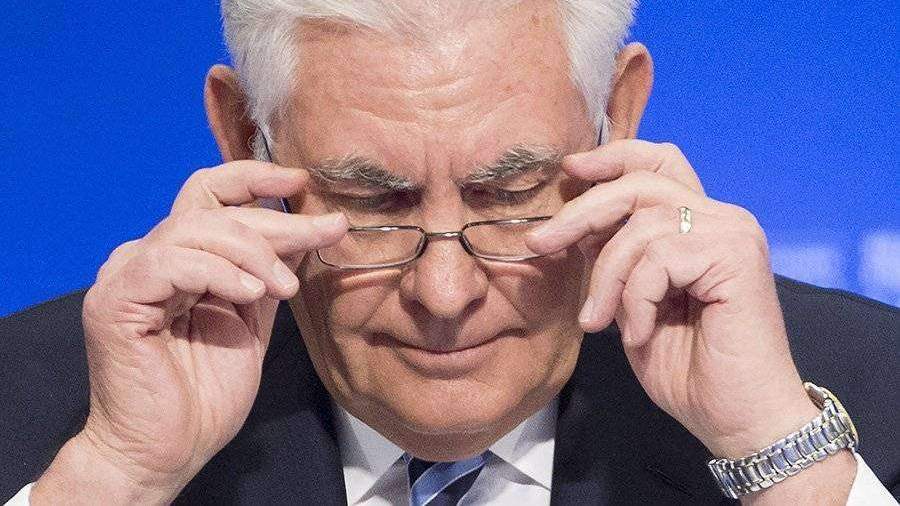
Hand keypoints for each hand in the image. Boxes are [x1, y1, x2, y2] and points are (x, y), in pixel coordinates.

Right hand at [32, 161, 347, 502]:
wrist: (167, 450)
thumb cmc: (205, 395)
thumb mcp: (252, 321)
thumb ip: (266, 274)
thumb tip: (304, 230)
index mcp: (179, 259)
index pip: (211, 195)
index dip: (254, 179)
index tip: (301, 180)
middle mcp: (149, 257)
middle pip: (212, 207)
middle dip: (276, 219)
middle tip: (323, 233)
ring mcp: (127, 275)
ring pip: (195, 228)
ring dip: (252, 251)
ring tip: (283, 287)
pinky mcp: (115, 300)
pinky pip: (171, 261)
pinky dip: (217, 271)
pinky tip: (249, 293)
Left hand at [526, 140, 821, 458]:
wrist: (739, 421)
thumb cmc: (689, 370)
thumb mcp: (633, 304)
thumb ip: (616, 261)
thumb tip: (573, 228)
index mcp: (701, 224)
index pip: (659, 162)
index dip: (613, 158)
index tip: (570, 169)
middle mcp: (723, 219)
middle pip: (639, 185)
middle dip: (581, 211)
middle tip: (541, 244)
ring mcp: (733, 234)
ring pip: (641, 225)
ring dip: (607, 277)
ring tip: (598, 322)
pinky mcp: (737, 256)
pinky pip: (658, 258)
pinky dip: (635, 299)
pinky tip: (638, 333)